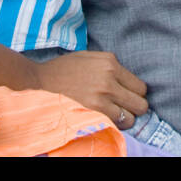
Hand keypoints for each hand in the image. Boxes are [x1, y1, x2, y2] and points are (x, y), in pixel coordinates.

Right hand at [33, 50, 148, 129]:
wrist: (39, 81)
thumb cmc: (62, 69)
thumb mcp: (89, 57)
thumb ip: (109, 65)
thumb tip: (126, 79)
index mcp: (110, 62)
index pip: (140, 86)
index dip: (135, 94)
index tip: (126, 97)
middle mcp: (109, 78)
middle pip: (140, 103)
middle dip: (135, 107)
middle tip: (123, 108)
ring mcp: (102, 96)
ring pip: (131, 117)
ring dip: (124, 118)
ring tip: (112, 115)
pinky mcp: (94, 111)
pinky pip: (116, 123)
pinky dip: (113, 124)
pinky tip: (104, 118)